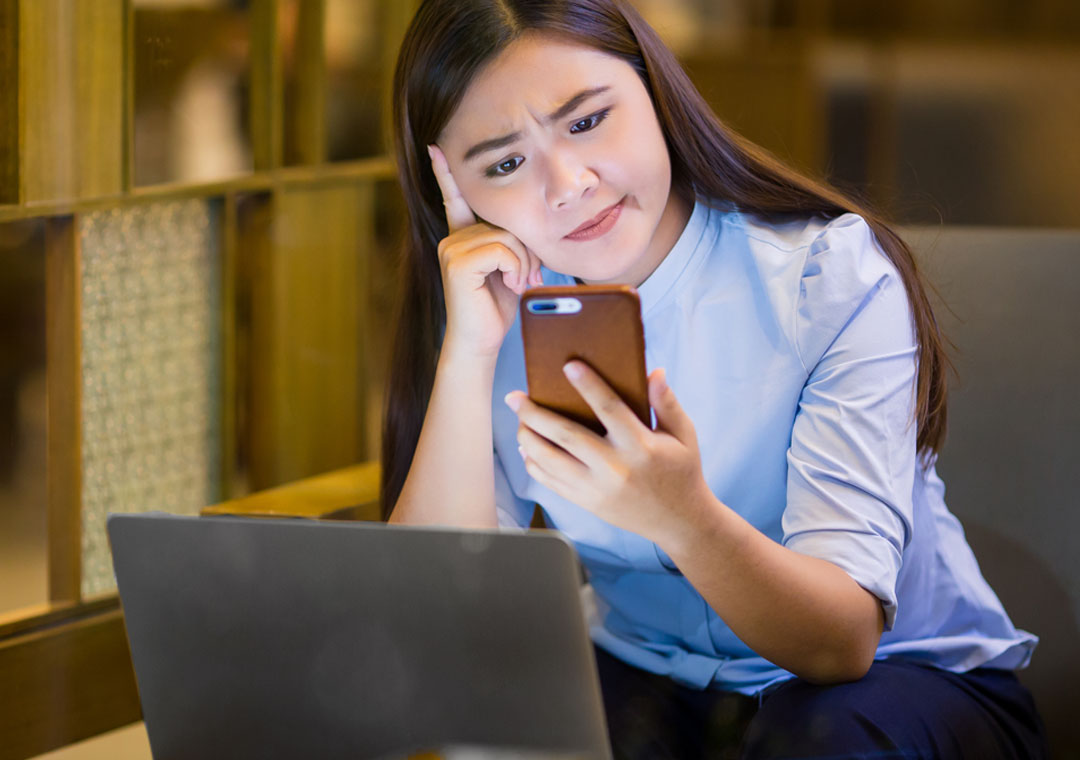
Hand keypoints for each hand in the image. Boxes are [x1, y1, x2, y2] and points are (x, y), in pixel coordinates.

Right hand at [429, 144, 543, 358]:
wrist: (480, 342)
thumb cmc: (496, 308)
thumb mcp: (509, 268)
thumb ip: (510, 244)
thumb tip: (528, 229)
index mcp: (462, 237)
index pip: (455, 199)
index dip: (445, 173)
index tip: (436, 147)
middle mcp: (452, 238)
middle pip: (505, 222)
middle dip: (527, 250)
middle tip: (531, 277)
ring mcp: (451, 248)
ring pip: (507, 236)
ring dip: (524, 262)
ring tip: (520, 283)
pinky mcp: (457, 262)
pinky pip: (502, 249)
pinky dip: (515, 267)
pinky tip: (509, 284)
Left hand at [505, 363, 712, 546]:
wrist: (679, 521)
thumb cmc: (681, 471)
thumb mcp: (684, 435)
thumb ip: (666, 403)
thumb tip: (654, 372)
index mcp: (640, 446)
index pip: (609, 409)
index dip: (588, 385)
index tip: (568, 365)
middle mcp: (615, 468)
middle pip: (566, 435)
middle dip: (535, 413)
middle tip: (514, 396)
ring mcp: (597, 488)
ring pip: (551, 460)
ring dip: (529, 438)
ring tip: (518, 420)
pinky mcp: (587, 503)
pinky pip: (552, 482)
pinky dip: (535, 464)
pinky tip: (527, 448)